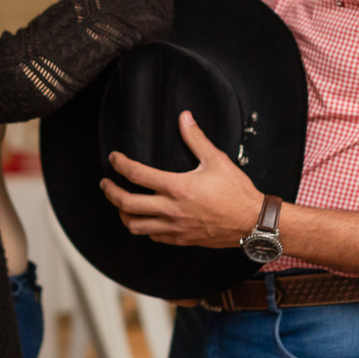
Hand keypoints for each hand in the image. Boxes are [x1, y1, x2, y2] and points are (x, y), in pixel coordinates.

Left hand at [100, 111, 261, 246]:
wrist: (253, 223)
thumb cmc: (237, 191)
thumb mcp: (217, 160)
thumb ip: (196, 139)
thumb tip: (185, 117)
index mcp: (177, 188)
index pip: (136, 174)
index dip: (120, 164)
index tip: (114, 158)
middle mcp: (171, 209)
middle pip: (126, 203)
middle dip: (110, 192)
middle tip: (106, 183)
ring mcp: (174, 227)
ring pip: (134, 225)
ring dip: (123, 213)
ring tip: (120, 203)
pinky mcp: (181, 239)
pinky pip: (152, 236)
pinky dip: (143, 227)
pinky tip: (145, 218)